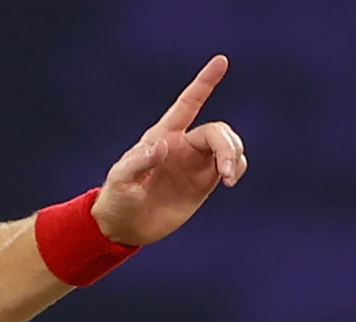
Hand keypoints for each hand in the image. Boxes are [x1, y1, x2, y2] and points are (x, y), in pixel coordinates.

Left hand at [92, 55, 247, 246]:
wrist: (125, 227)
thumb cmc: (117, 199)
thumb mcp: (120, 180)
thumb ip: (139, 161)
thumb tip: (164, 144)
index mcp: (162, 136)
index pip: (187, 104)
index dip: (204, 83)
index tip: (221, 61)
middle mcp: (182, 145)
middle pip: (217, 131)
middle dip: (227, 146)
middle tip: (225, 173)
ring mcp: (195, 163)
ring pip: (228, 145)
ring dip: (235, 156)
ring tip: (228, 179)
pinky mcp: (204, 182)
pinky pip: (231, 165)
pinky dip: (238, 166)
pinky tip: (231, 178)